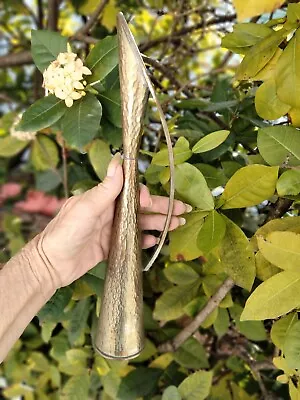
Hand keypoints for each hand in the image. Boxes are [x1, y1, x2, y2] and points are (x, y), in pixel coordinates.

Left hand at [40, 153, 190, 287]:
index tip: (151, 203)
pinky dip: (145, 240)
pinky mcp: (111, 246)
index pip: (132, 192)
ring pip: (141, 223)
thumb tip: (119, 160)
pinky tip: (156, 240)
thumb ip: (106, 188)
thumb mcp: (85, 207)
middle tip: (184, 210)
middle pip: (142, 208)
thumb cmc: (65, 232)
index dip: (146, 196)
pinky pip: (133, 241)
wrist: (51, 264)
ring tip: (178, 224)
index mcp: (104, 199)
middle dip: (163, 208)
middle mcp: (110, 212)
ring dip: (160, 223)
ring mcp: (112, 229)